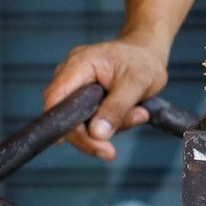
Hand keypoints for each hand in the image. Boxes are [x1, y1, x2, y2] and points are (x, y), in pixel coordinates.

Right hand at [43, 39, 170, 161]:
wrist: (149, 53)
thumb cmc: (144, 62)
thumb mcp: (138, 83)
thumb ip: (117, 108)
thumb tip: (97, 134)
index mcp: (79, 64)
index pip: (56, 97)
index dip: (60, 123)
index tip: (71, 144)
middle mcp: (70, 74)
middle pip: (64, 114)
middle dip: (88, 135)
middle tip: (110, 151)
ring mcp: (75, 86)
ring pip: (78, 120)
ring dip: (106, 127)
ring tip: (139, 114)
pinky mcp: (83, 98)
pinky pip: (88, 118)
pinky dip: (108, 122)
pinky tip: (132, 113)